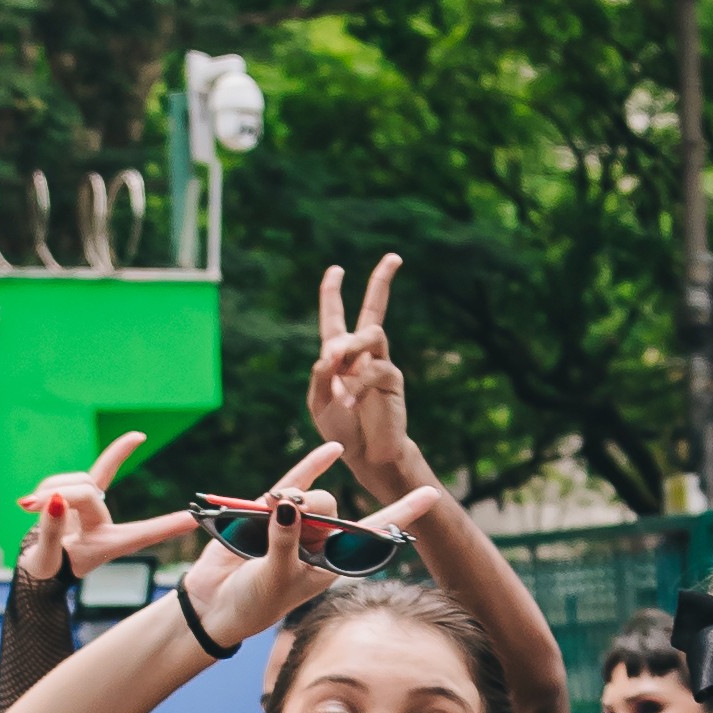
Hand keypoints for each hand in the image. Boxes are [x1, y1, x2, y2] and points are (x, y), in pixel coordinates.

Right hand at [15, 432, 196, 580]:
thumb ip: (51, 529)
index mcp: (107, 543)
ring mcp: (92, 508)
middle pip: (89, 491)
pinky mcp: (77, 495)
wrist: (34, 570)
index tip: (193, 519)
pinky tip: (29, 504)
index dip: (167, 526)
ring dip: (49, 489)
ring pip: (76, 480)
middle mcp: (104, 523)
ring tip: (28, 508)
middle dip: (60, 493)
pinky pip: (69, 476)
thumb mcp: (46, 557)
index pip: (143, 533)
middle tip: (28, 507)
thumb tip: (55, 499)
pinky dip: (45, 487)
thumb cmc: (45, 572)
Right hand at [171, 444, 441, 657]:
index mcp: (331, 564)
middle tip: (287, 528)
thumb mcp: (276, 578)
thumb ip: (285, 543)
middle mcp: (318, 542)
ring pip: (312, 497)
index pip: (373, 535)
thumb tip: (288, 505)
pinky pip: (295, 481)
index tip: (431, 494)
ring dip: (294, 502)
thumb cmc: (254, 603)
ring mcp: (294, 524)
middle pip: (335, 511)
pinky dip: (313, 465)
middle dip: (316, 513)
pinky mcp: (267, 510)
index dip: (403, 514)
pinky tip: (334, 449)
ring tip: (268, 516)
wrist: (215, 604)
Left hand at [310, 256, 421, 506]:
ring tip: (338, 370)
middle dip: (382, 282)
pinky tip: (347, 401)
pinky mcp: (392, 379)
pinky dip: (356, 384)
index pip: (336, 316)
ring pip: (372, 333)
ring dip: (351, 346)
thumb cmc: (342, 429)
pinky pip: (373, 369)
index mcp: (340, 355)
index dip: (333, 292)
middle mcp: (363, 353)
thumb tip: (333, 349)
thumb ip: (319, 373)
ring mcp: (380, 363)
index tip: (335, 269)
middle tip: (394, 257)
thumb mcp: (317, 401)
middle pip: (374, 309)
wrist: (366, 455)